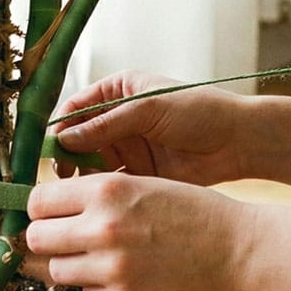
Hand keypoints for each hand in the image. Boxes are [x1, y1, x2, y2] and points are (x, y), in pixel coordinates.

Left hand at [24, 172, 247, 290]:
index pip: (36, 201)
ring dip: (73, 266)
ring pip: (56, 271)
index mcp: (106, 190)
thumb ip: (95, 196)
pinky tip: (129, 276)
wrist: (241, 250)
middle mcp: (102, 228)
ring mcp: (111, 268)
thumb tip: (43, 210)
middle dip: (48, 240)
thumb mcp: (142, 185)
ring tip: (104, 258)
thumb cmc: (193, 212)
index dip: (40, 209)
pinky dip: (99, 289)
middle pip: (36, 238)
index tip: (50, 215)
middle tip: (68, 240)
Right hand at [51, 71, 247, 184]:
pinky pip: (110, 181)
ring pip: (90, 162)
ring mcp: (127, 146)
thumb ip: (106, 125)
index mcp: (119, 91)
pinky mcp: (138, 173)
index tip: (51, 147)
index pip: (77, 108)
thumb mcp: (149, 109)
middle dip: (68, 155)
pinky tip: (97, 199)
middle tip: (61, 174)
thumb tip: (65, 139)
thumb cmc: (199, 112)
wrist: (239, 142)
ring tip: (79, 189)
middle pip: (78, 137)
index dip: (61, 127)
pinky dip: (101, 190)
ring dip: (82, 175)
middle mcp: (118, 118)